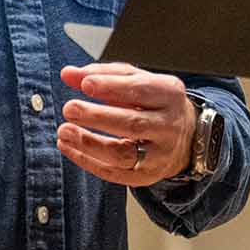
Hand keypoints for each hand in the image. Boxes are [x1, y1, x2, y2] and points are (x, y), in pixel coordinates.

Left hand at [57, 63, 195, 185]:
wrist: (184, 137)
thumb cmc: (153, 103)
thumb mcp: (135, 81)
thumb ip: (103, 75)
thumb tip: (68, 74)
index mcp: (169, 94)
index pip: (140, 90)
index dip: (112, 87)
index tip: (86, 84)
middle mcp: (168, 125)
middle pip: (133, 124)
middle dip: (98, 117)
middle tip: (70, 108)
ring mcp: (159, 154)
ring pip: (123, 153)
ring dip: (89, 143)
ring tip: (64, 131)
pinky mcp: (145, 175)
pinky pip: (114, 173)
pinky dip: (87, 161)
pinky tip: (68, 147)